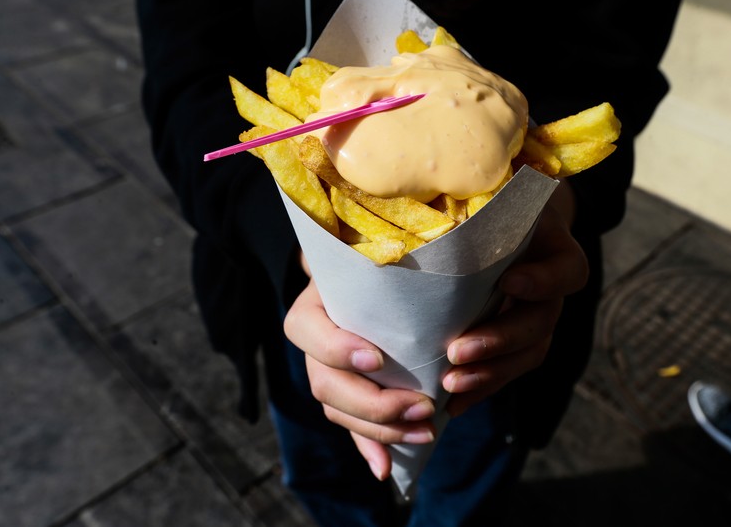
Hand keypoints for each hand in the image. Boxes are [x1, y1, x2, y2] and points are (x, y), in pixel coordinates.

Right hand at [283, 278, 436, 480]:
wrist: (372, 280)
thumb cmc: (382, 269)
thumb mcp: (379, 263)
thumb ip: (391, 273)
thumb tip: (422, 274)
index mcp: (313, 305)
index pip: (307, 329)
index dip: (338, 350)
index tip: (377, 360)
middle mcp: (312, 342)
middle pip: (325, 383)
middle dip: (374, 404)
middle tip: (422, 407)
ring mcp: (323, 371)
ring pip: (337, 410)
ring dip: (381, 430)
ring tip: (423, 432)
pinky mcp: (341, 397)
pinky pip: (349, 426)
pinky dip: (369, 448)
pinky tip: (385, 468)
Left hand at [442, 181, 587, 416]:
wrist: (502, 226)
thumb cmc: (490, 207)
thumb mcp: (493, 197)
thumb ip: (478, 201)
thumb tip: (434, 187)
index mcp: (553, 251)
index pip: (566, 270)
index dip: (542, 280)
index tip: (510, 281)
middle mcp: (551, 291)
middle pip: (540, 324)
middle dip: (499, 341)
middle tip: (457, 352)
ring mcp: (537, 320)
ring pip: (527, 355)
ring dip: (489, 374)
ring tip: (450, 387)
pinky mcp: (517, 345)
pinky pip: (507, 372)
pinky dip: (480, 390)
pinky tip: (453, 407)